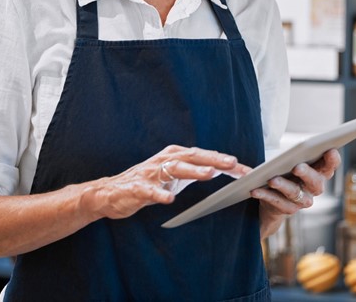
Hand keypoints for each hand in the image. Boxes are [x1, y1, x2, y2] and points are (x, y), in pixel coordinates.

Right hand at [90, 144, 249, 219]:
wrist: (111, 192)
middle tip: (233, 163)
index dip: (224, 161)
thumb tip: (222, 169)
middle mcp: (164, 160)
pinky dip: (159, 194)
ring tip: (209, 174)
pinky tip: (169, 199)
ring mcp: (150, 173)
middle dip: (214, 159)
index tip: (245, 169)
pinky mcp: (137, 188)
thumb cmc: (147, 182)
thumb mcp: (173, 175)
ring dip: (193, 170)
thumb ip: (194, 171)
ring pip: (174, 168)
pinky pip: (149, 190)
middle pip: (193, 156)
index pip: (204, 156)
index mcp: (174, 155)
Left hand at [251, 149, 340, 238]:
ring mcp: (302, 201)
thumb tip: (284, 154)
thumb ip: (292, 154)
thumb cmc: (284, 171)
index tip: (331, 150)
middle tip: (298, 167)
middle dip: (307, 174)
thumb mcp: (289, 160)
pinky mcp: (287, 209)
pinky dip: (265, 195)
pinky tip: (255, 189)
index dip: (332, 160)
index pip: (329, 166)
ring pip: (295, 193)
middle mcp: (313, 188)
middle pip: (316, 182)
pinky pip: (276, 202)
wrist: (273, 198)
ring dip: (284, 186)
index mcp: (318, 172)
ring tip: (272, 180)